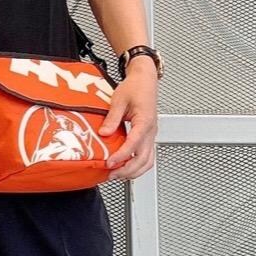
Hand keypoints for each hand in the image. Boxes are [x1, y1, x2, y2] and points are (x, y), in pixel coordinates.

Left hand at [98, 60, 157, 180]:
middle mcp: (150, 131)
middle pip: (143, 158)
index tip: (110, 163)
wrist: (145, 80)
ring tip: (117, 175)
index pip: (134, 144)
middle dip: (127, 170)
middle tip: (111, 175)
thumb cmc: (135, 87)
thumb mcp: (119, 99)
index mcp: (145, 121)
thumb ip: (112, 118)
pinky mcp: (148, 137)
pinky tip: (125, 168)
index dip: (121, 156)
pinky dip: (138, 166)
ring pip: (148, 161)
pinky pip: (147, 157)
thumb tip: (104, 133)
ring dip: (133, 171)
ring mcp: (151, 135)